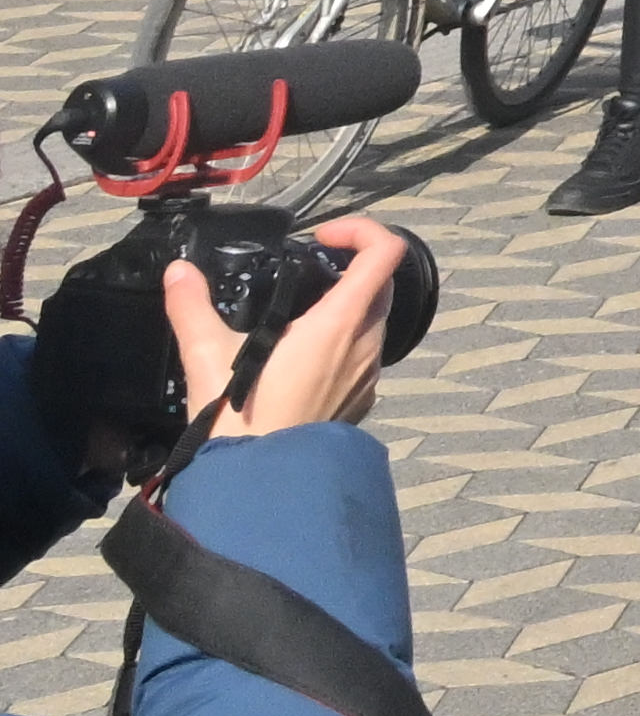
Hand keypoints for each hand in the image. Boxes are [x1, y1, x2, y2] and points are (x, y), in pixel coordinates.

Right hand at [169, 217, 410, 444]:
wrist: (257, 484)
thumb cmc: (240, 419)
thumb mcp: (208, 356)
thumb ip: (192, 307)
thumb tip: (178, 273)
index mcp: (342, 323)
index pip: (386, 252)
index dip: (362, 230)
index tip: (322, 237)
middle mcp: (367, 345)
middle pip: (381, 284)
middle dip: (351, 267)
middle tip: (308, 272)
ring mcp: (368, 375)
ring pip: (375, 322)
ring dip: (347, 308)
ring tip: (298, 316)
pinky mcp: (360, 401)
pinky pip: (364, 358)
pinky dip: (343, 344)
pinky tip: (301, 360)